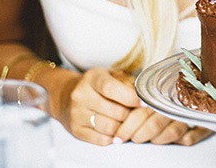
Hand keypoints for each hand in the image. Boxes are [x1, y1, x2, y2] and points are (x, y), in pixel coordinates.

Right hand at [65, 68, 210, 145]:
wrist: (65, 95)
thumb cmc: (97, 85)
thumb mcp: (111, 76)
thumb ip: (129, 83)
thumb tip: (149, 94)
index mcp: (93, 78)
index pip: (112, 89)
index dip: (131, 97)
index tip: (145, 102)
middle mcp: (81, 95)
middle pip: (114, 111)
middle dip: (131, 115)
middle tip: (139, 114)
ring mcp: (76, 114)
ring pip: (109, 127)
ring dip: (123, 127)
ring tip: (128, 121)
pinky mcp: (76, 130)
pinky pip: (101, 139)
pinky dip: (113, 137)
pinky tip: (117, 130)